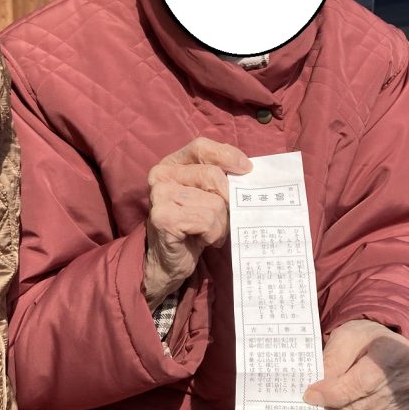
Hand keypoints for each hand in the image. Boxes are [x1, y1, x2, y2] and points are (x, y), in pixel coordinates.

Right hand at [143, 137, 251, 309]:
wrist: (169, 263)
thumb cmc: (192, 226)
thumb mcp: (206, 196)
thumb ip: (219, 178)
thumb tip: (248, 171)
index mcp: (172, 164)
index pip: (201, 147)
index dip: (226, 155)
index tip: (246, 169)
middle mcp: (161, 175)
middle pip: (213, 176)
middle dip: (227, 201)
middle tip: (223, 218)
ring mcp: (160, 195)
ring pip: (214, 202)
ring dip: (220, 223)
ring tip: (209, 232)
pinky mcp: (163, 217)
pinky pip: (207, 220)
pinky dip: (213, 234)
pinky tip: (202, 240)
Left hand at [303, 319, 408, 409]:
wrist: (389, 345)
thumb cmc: (366, 337)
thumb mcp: (346, 336)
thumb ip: (332, 360)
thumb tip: (317, 391)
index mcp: (394, 353)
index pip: (361, 383)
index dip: (333, 393)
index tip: (309, 396)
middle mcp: (405, 381)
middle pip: (360, 404)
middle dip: (330, 408)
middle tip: (308, 407)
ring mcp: (404, 400)